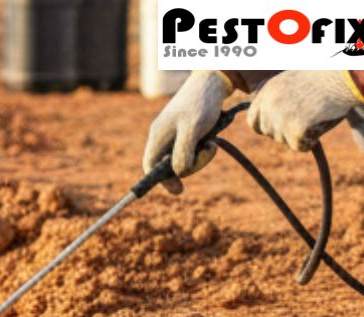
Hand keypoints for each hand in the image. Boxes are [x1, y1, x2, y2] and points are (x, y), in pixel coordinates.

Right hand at [144, 70, 231, 193]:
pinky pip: (189, 150)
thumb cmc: (201, 103)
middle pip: (168, 165)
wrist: (212, 80)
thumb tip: (179, 172)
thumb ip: (183, 152)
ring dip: (199, 157)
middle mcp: (161, 136)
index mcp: (158, 136)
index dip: (162, 181)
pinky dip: (201, 149)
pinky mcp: (184, 132)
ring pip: (181, 158)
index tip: (179, 190)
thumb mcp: (193, 129)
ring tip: (212, 143)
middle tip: (209, 152)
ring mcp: (172, 134)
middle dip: (190, 165)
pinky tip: (211, 139)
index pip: (151, 167)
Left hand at [248, 71, 362, 151]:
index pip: (253, 120)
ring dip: (299, 136)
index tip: (277, 129)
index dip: (265, 127)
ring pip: (284, 141)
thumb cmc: (325, 78)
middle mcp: (269, 104)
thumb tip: (272, 121)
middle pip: (270, 133)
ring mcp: (280, 117)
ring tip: (316, 118)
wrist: (343, 77)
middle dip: (285, 132)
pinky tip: (320, 127)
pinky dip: (310, 142)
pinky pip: (298, 146)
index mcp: (267, 91)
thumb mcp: (293, 81)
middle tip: (305, 122)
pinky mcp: (295, 128)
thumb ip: (278, 98)